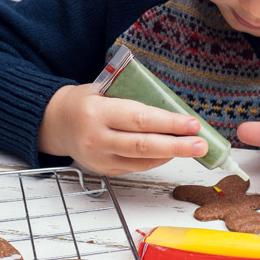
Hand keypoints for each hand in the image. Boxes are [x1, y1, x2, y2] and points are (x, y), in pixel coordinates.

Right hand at [38, 84, 208, 174]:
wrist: (57, 124)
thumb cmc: (85, 102)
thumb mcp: (103, 89)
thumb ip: (132, 97)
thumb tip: (172, 108)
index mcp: (97, 113)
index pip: (139, 119)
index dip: (169, 124)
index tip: (192, 124)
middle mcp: (96, 138)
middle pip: (143, 146)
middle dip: (176, 146)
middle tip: (201, 144)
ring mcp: (99, 158)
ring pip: (142, 161)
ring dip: (170, 155)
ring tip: (192, 148)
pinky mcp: (104, 170)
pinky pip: (136, 167)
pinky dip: (156, 160)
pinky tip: (169, 153)